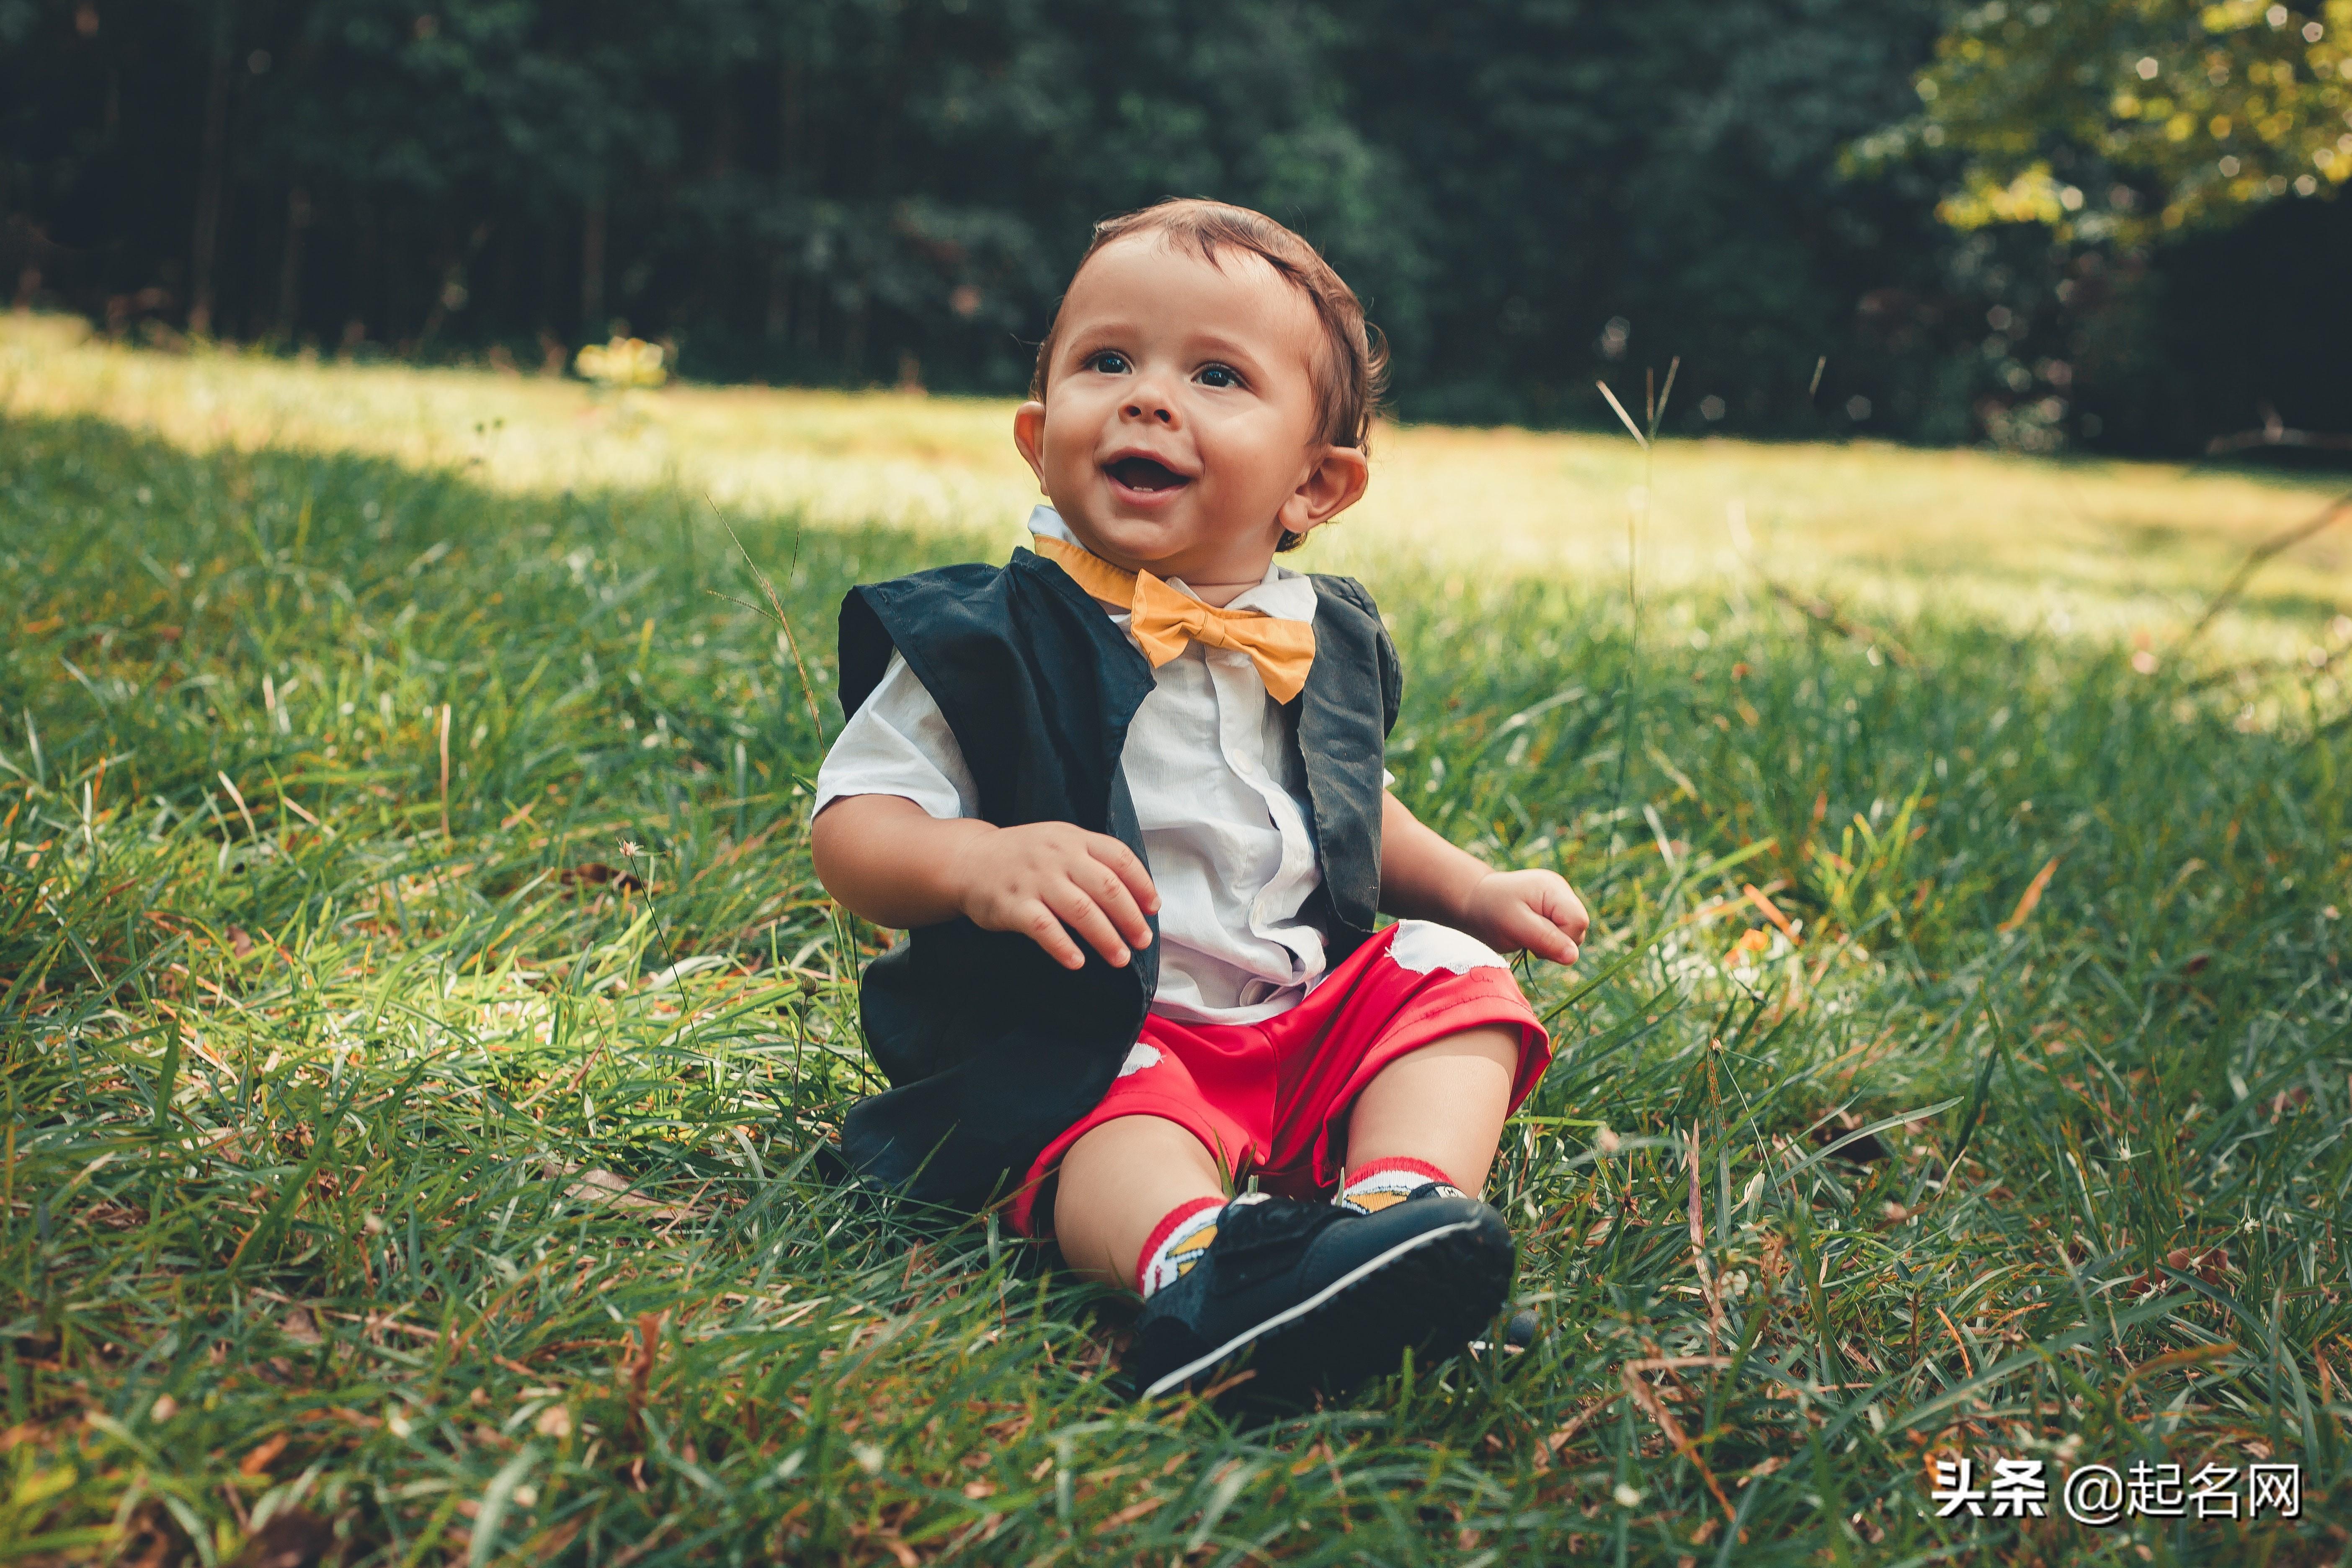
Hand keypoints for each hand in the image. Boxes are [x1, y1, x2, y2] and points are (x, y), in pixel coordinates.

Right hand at [948, 821, 1160, 970]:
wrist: (969, 861)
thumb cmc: (1025, 857)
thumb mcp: (1060, 842)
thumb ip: (1093, 861)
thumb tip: (1136, 897)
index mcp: (1075, 838)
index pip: (1120, 858)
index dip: (1142, 885)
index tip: (1153, 909)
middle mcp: (1058, 855)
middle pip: (1107, 887)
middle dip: (1130, 918)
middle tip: (1142, 942)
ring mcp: (1035, 879)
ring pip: (1081, 910)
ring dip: (1106, 938)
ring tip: (1120, 959)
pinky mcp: (1013, 905)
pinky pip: (1044, 928)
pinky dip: (1064, 946)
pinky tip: (1078, 962)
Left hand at [1458, 869, 1587, 964]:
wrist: (1474, 903)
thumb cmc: (1490, 912)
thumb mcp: (1514, 926)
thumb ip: (1545, 940)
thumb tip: (1573, 957)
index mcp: (1553, 888)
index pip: (1578, 921)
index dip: (1562, 938)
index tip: (1535, 940)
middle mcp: (1561, 892)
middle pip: (1579, 928)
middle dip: (1556, 942)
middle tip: (1527, 937)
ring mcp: (1558, 902)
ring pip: (1573, 935)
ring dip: (1551, 944)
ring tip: (1526, 935)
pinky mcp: (1553, 913)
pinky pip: (1562, 936)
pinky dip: (1548, 942)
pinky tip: (1530, 934)